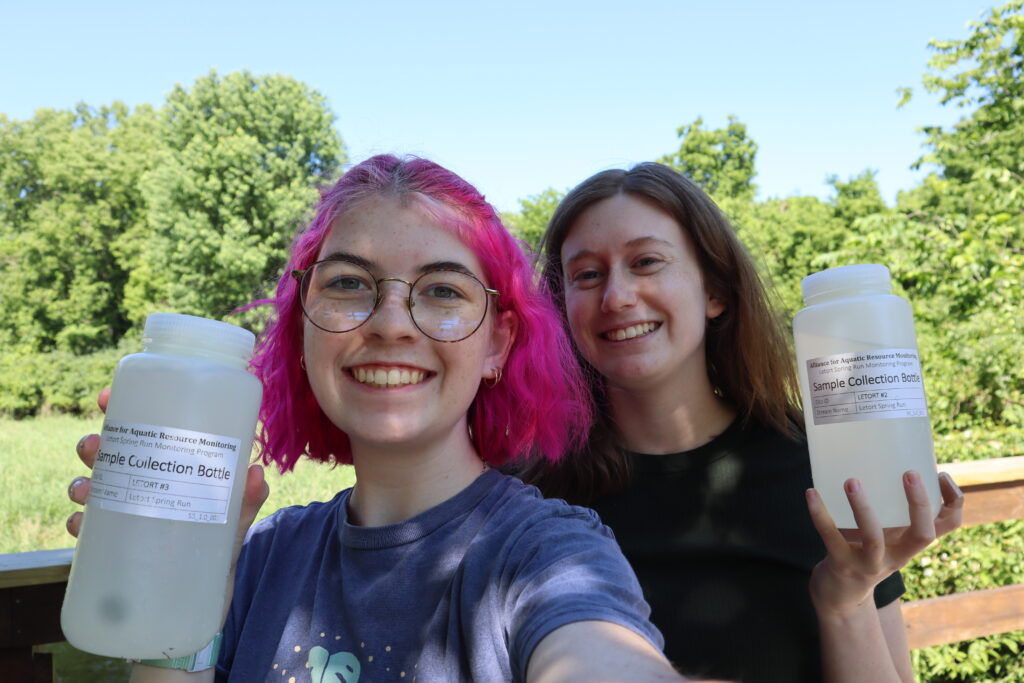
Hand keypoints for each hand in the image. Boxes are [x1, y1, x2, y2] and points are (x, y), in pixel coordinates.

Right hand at [66, 389, 269, 560]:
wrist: (209, 590)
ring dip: (81, 484)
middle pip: (108, 455)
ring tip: (85, 490)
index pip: (141, 429)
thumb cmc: (221, 541)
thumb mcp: (236, 516)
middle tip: (94, 446)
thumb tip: (255, 473)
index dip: (121, 408)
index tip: (107, 397)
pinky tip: (81, 523)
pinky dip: (78, 524)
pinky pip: (88, 532)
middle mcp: (142, 485)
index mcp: (167, 466)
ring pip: (91, 488)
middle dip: (94, 446)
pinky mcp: (114, 546)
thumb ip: (247, 498)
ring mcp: (125, 513)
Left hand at [806, 470, 963, 615]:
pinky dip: (820, 514)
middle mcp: (898, 555)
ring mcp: (870, 563)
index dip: (954, 502)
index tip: (941, 474)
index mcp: (912, 542)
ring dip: (863, 509)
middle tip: (909, 473)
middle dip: (919, 505)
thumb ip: (891, 506)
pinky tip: (811, 493)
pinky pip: (831, 537)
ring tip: (852, 481)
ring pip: (874, 538)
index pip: (949, 525)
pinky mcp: (842, 564)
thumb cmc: (865, 550)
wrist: (841, 594)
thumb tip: (883, 456)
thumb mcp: (886, 532)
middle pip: (923, 535)